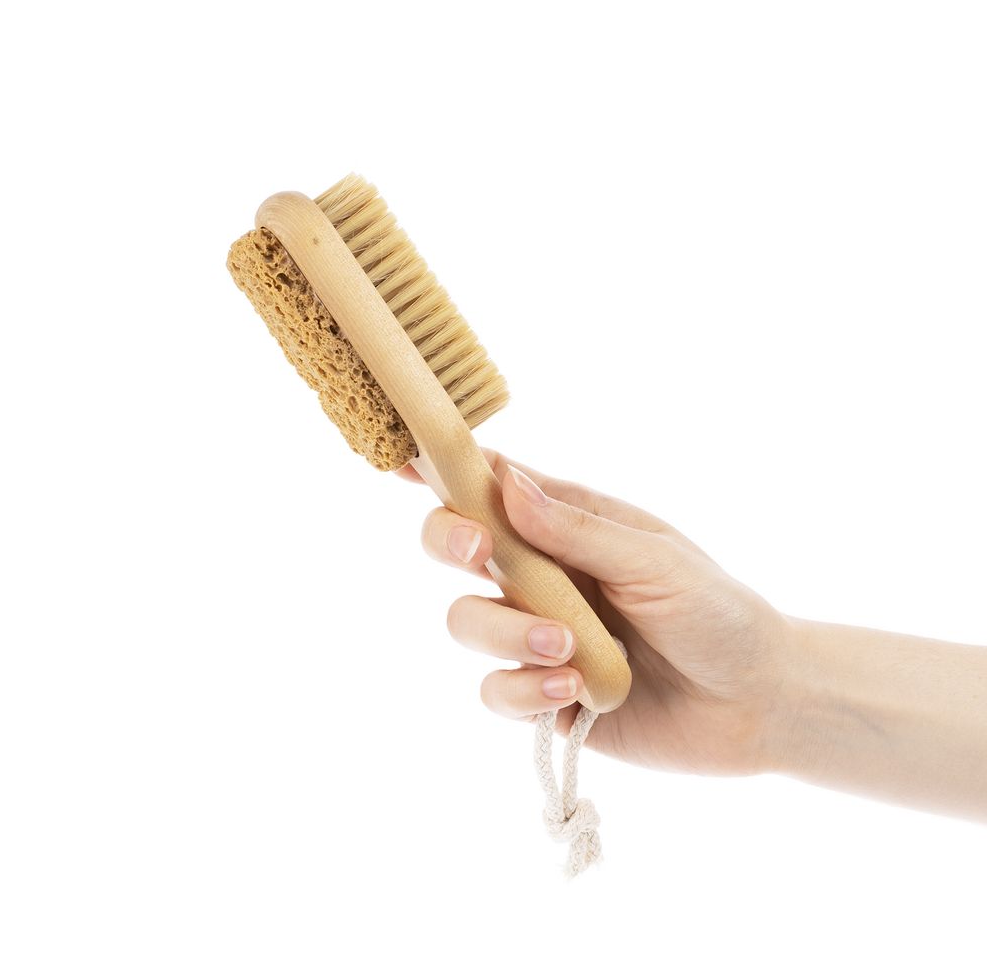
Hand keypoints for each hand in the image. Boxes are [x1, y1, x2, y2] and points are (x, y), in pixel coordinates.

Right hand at [403, 449, 794, 775]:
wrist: (756, 702)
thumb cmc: (716, 612)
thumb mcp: (654, 561)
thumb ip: (577, 530)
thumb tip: (507, 485)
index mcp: (567, 525)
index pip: (492, 486)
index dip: (443, 469)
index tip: (404, 458)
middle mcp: (541, 575)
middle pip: (455, 548)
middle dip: (450, 544)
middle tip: (478, 552)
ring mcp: (536, 635)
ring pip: (467, 622)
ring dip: (504, 632)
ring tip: (564, 649)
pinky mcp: (542, 695)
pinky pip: (497, 691)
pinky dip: (524, 689)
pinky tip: (571, 690)